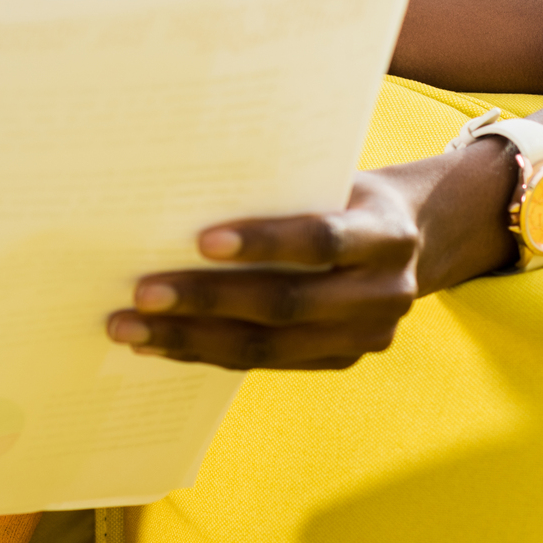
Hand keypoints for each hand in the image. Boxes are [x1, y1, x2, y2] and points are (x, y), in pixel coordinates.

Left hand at [105, 172, 425, 369]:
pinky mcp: (341, 361)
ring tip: (133, 329)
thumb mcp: (330, 178)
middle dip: (207, 300)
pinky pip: (265, 364)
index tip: (201, 241)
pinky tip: (162, 344)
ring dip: (192, 339)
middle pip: (286, 304)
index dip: (264, 242)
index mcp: (387, 234)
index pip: (322, 240)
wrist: (410, 236)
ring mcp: (366, 336)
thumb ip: (279, 191)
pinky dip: (208, 354)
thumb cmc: (346, 193)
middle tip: (141, 295)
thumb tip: (180, 201)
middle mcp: (385, 292)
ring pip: (269, 347)